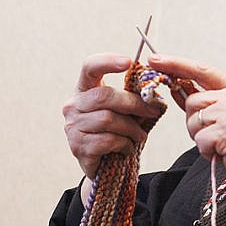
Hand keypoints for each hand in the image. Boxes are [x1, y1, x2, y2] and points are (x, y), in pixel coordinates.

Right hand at [63, 53, 162, 178]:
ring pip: (108, 120)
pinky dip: (124, 144)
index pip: (89, 67)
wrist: (104, 163)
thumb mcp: (123, 109)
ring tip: (140, 135)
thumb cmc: (115, 130)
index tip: (128, 61)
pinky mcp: (78, 147)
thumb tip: (152, 90)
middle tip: (152, 111)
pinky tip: (128, 148)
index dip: (107, 61)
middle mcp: (73, 105)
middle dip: (134, 103)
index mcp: (84, 89)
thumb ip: (132, 96)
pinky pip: (107, 140)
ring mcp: (73, 127)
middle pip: (104, 96)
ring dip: (131, 128)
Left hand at [148, 53, 225, 205]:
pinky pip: (199, 139)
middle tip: (215, 136)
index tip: (155, 60)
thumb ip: (206, 102)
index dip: (175, 64)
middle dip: (195, 122)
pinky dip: (206, 150)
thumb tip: (176, 86)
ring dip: (201, 137)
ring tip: (222, 145)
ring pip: (193, 120)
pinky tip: (224, 153)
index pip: (202, 70)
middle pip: (192, 101)